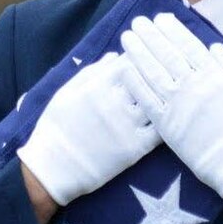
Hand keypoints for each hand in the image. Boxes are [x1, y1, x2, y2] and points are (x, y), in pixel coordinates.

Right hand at [17, 54, 158, 207]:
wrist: (54, 168)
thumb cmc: (56, 127)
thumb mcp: (67, 92)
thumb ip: (92, 72)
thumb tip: (116, 55)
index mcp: (99, 84)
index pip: (130, 60)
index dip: (141, 57)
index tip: (145, 57)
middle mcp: (116, 101)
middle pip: (147, 78)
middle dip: (156, 73)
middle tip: (163, 73)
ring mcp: (128, 124)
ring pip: (157, 101)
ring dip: (163, 96)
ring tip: (167, 95)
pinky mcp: (136, 148)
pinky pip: (160, 130)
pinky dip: (166, 121)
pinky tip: (168, 118)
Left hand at [115, 12, 222, 199]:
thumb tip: (215, 48)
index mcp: (214, 74)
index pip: (189, 45)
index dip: (173, 30)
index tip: (161, 18)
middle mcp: (193, 84)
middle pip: (167, 54)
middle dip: (151, 35)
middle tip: (138, 21)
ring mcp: (177, 104)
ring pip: (153, 71)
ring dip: (138, 52)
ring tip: (127, 37)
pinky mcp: (166, 124)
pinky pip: (146, 98)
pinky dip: (134, 82)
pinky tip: (124, 68)